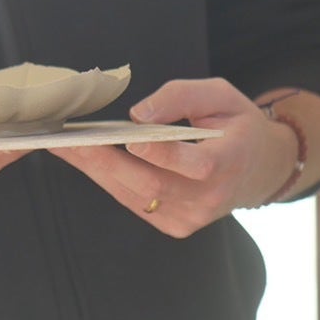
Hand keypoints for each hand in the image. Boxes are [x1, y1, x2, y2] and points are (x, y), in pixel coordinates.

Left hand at [51, 78, 298, 238]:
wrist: (258, 167)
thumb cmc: (236, 124)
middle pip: (151, 184)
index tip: (130, 138)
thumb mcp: (220, 95)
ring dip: (94, 169)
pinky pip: (132, 200)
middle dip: (105, 160)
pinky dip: (105, 178)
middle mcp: (209, 199)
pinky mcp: (173, 224)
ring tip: (60, 144)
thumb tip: (137, 115)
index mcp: (228, 163)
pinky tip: (81, 158)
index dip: (163, 155)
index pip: (195, 166)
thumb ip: (180, 98)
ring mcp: (190, 217)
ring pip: (134, 194)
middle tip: (67, 139)